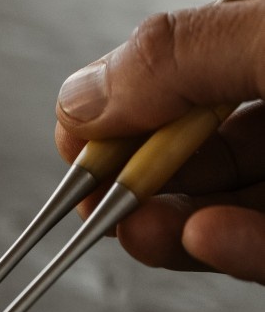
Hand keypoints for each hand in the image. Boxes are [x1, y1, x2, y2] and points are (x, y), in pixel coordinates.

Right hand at [55, 0, 264, 282]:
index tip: (74, 139)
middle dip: (140, 182)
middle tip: (100, 203)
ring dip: (176, 229)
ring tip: (144, 231)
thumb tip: (79, 98)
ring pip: (229, 210)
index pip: (184, 73)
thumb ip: (181, 58)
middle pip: (201, 151)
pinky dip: (236, 253)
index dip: (120, 107)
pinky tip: (210, 241)